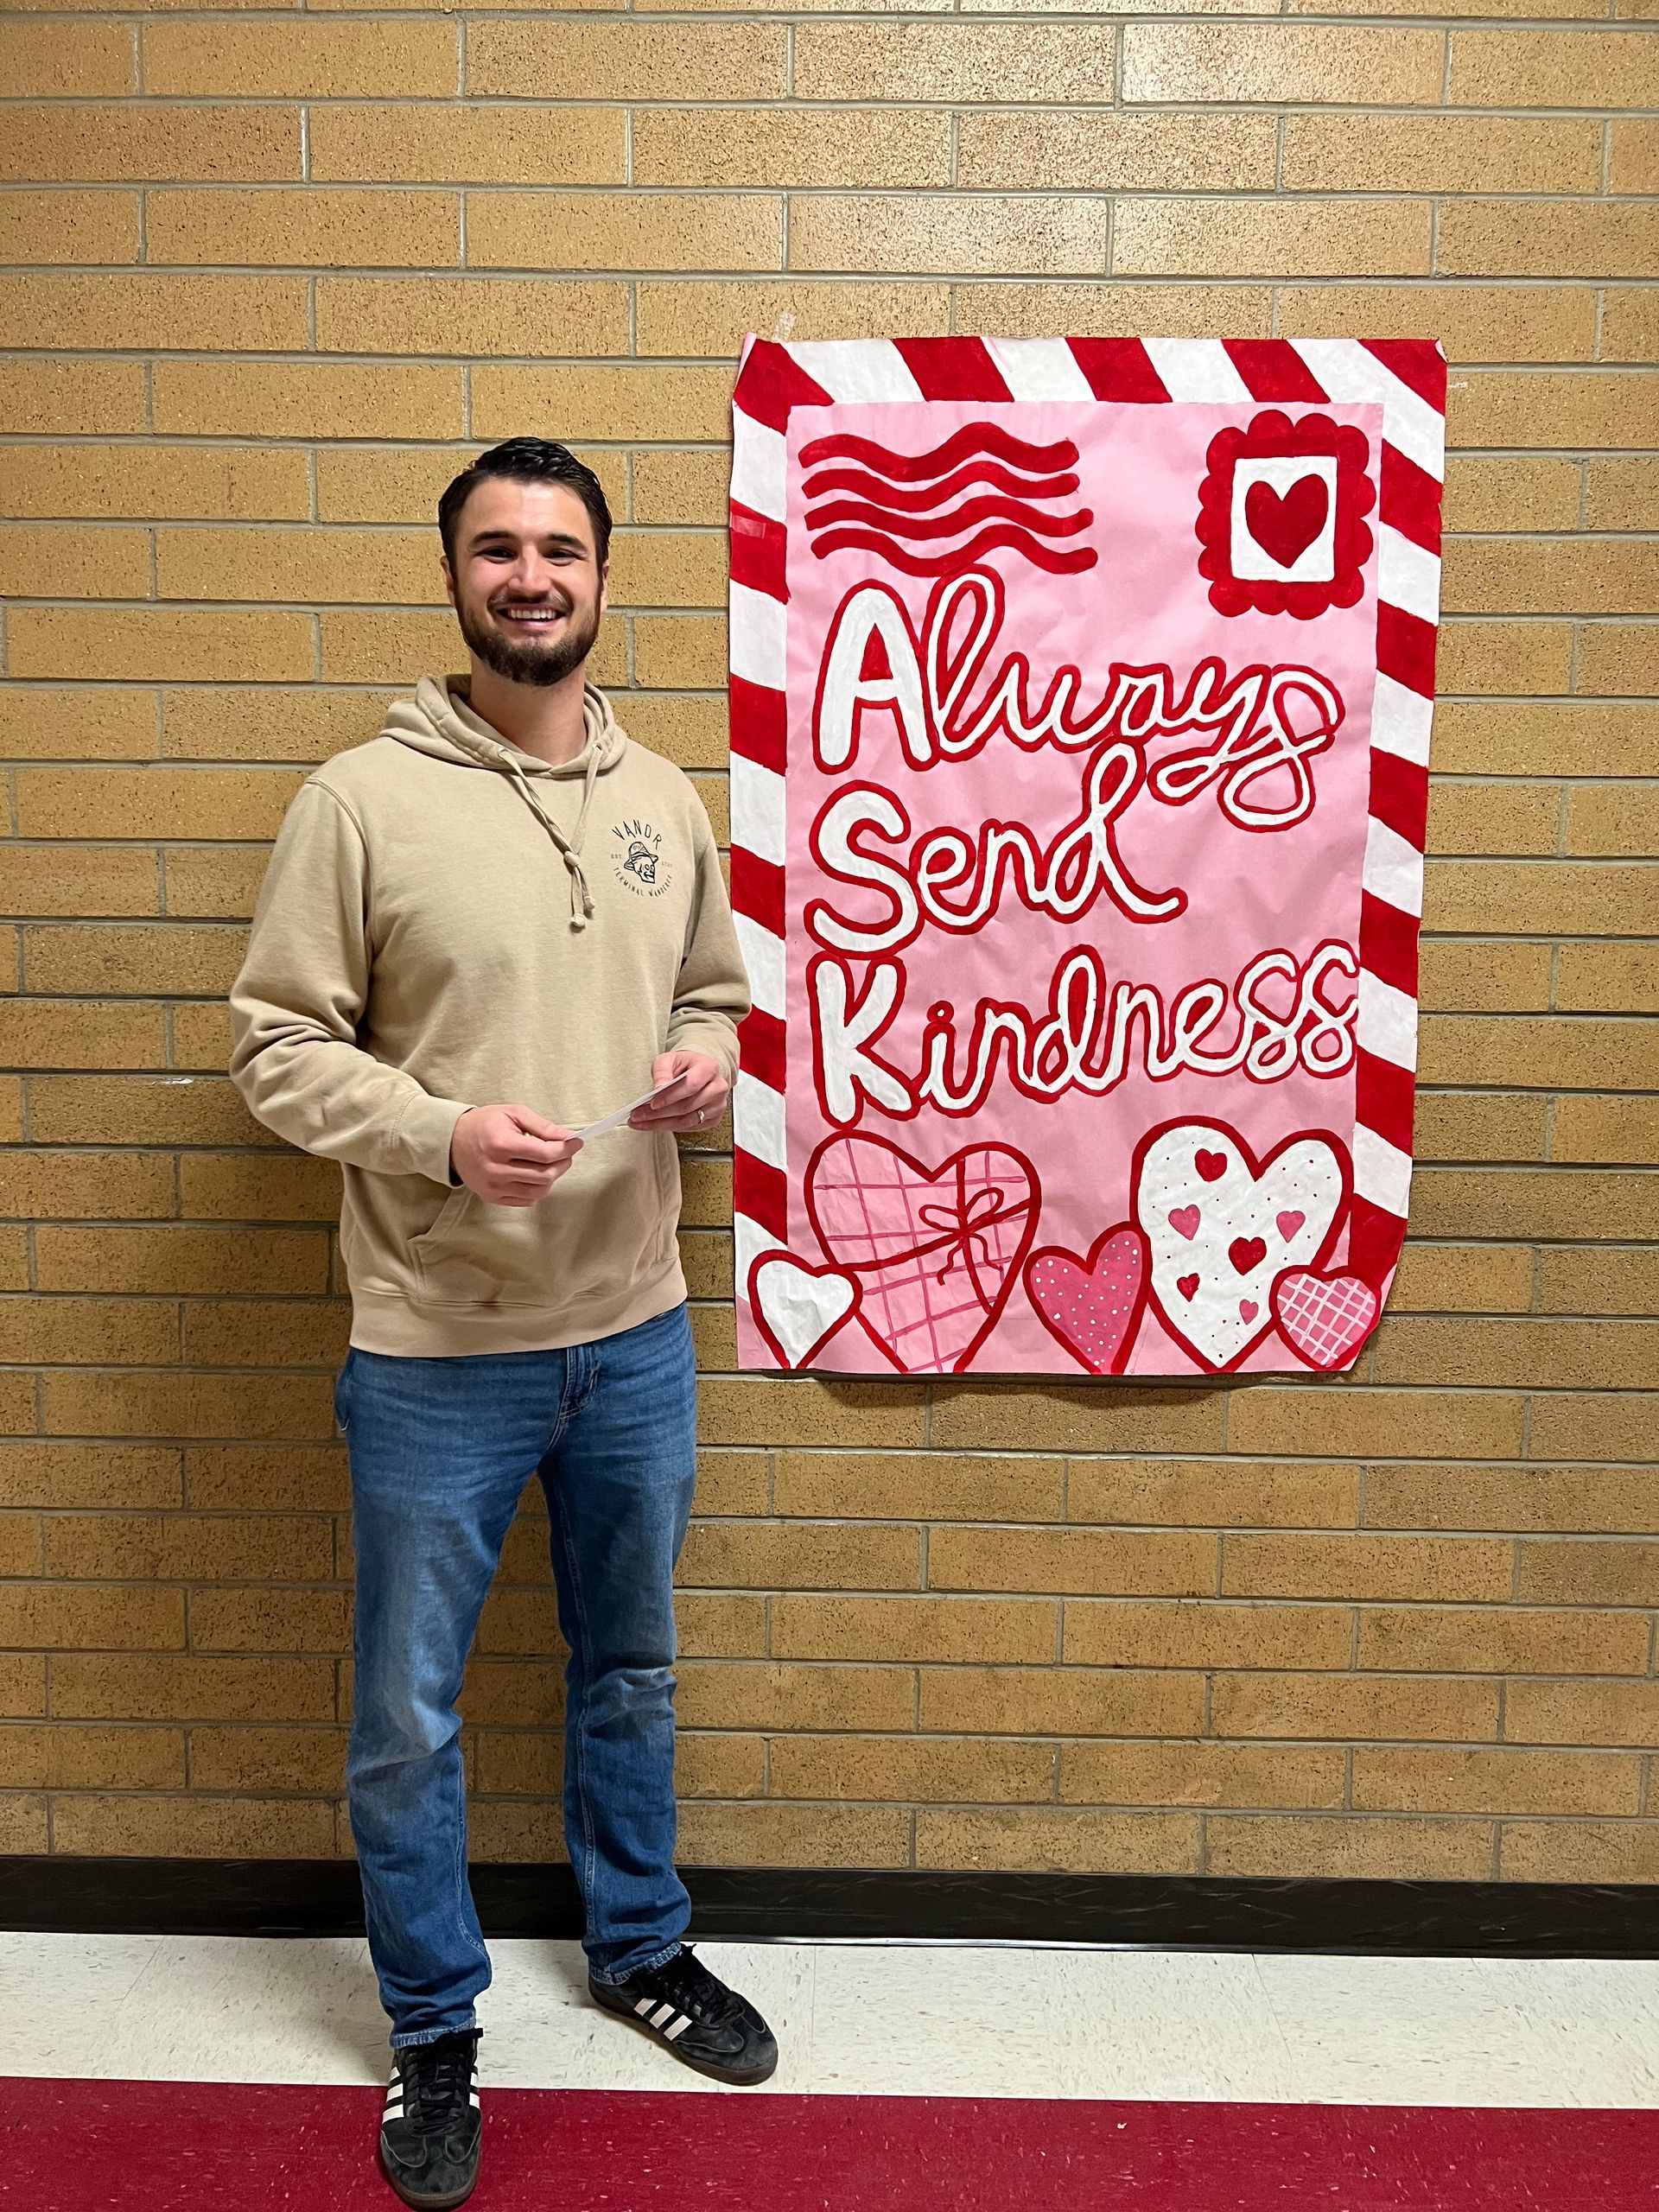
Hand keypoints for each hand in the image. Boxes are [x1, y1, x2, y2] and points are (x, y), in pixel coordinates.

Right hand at [450, 1105, 581, 1207]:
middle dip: (562, 1163)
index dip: (566, 1149)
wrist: (452, 1141)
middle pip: (545, 1175)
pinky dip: (537, 1188)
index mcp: (501, 1145)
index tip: (576, 1142)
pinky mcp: (492, 1197)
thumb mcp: (513, 1114)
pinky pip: (527, 1200)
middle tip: (565, 1152)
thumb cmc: (484, 1124)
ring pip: (539, 1191)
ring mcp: (494, 1187)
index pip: (545, 1154)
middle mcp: (496, 1169)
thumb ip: (542, 1126)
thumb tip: (567, 1137)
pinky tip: (533, 1174)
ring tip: (550, 1163)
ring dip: (552, 1177)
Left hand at [627, 1050, 729, 1135]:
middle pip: (687, 1106)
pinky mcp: (713, 1119)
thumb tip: (659, 1087)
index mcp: (709, 1068)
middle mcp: (717, 1087)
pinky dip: (670, 1127)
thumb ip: (662, 1070)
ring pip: (687, 1121)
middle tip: (639, 1115)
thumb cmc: (685, 1065)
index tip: (652, 1102)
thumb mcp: (669, 1059)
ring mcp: (717, 1105)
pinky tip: (656, 1124)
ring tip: (642, 1122)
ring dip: (661, 1124)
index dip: (670, 1096)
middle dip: (659, 1113)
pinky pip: (689, 1128)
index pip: (691, 1085)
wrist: (698, 1072)